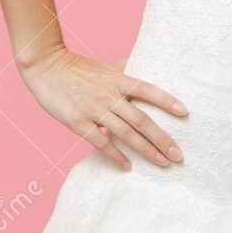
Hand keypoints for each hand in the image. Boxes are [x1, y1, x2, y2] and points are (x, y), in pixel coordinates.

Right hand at [18, 47, 186, 169]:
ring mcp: (94, 110)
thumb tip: (147, 65)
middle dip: (162, 138)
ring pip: (126, 134)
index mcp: (118, 80)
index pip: (148, 90)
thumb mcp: (105, 66)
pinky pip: (101, 143)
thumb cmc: (77, 67)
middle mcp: (110, 95)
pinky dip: (116, 156)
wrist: (46, 67)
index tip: (185, 113)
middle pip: (142, 120)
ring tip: (163, 163)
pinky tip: (128, 167)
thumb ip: (125, 69)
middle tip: (179, 155)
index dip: (167, 100)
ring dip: (147, 150)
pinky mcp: (78, 123)